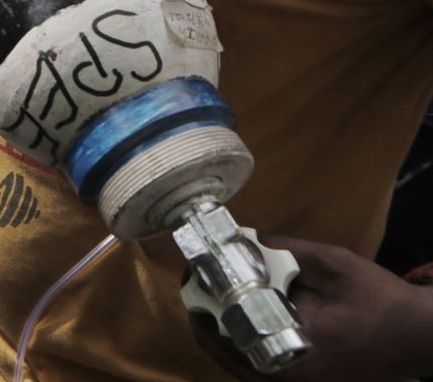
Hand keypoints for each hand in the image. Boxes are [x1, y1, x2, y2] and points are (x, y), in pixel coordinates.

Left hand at [190, 234, 432, 380]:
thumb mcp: (330, 264)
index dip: (201, 297)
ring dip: (217, 326)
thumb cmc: (377, 299)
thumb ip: (281, 250)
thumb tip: (237, 237)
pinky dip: (238, 340)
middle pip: (220, 348)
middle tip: (198, 277)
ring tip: (210, 291)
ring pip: (233, 360)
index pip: (223, 329)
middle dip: (204, 310)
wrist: (419, 336)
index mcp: (288, 353)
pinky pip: (252, 365)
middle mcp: (283, 379)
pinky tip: (237, 313)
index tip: (194, 268)